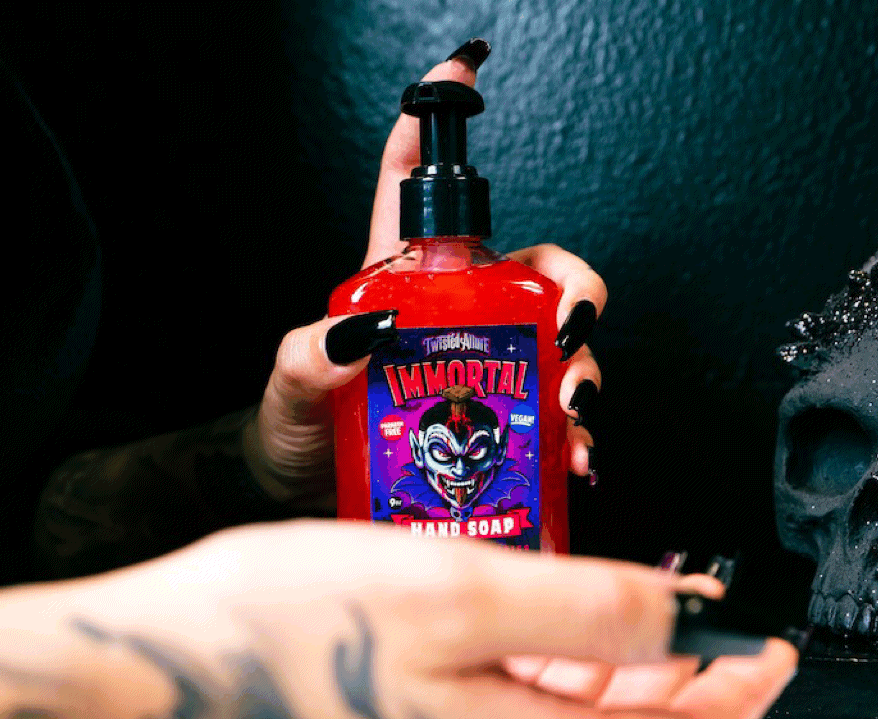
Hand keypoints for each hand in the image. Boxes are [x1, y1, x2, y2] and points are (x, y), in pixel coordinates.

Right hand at [88, 522, 797, 718]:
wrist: (150, 675)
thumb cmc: (279, 631)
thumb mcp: (453, 591)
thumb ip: (584, 605)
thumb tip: (683, 613)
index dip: (737, 694)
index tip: (767, 646)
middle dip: (670, 673)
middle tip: (691, 607)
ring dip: (599, 666)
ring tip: (612, 602)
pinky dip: (533, 672)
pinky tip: (514, 624)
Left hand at [244, 48, 605, 510]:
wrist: (305, 490)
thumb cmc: (295, 427)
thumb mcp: (293, 385)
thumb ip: (310, 357)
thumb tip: (362, 334)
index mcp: (400, 285)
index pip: (413, 194)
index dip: (433, 128)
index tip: (460, 70)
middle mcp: (457, 319)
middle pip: (537, 273)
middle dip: (575, 288)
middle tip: (571, 324)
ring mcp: (488, 371)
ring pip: (563, 348)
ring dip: (584, 372)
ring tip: (572, 410)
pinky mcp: (503, 424)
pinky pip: (555, 421)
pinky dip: (574, 439)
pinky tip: (573, 458)